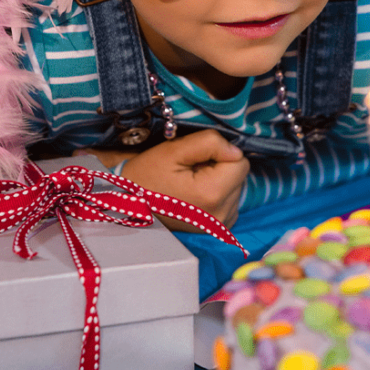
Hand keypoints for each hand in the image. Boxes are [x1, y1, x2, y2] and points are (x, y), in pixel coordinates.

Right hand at [88, 130, 247, 229]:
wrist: (129, 205)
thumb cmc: (147, 175)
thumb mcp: (174, 150)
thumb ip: (210, 143)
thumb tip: (235, 150)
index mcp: (213, 194)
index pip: (240, 161)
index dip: (219, 152)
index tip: (196, 158)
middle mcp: (222, 214)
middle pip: (239, 174)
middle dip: (219, 166)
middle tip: (190, 169)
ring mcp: (221, 224)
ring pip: (236, 185)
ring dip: (218, 179)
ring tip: (190, 181)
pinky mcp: (219, 226)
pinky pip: (231, 198)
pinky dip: (217, 191)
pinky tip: (195, 193)